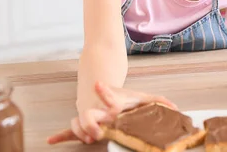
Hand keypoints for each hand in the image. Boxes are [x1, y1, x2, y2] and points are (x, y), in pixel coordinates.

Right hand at [46, 81, 176, 144]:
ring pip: (77, 122)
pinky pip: (69, 129)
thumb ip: (157, 101)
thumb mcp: (141, 97)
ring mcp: (88, 115)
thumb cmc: (123, 97)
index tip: (99, 86)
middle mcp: (98, 109)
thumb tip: (175, 107)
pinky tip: (51, 141)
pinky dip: (61, 135)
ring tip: (84, 138)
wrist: (100, 85)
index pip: (109, 97)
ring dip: (78, 131)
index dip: (105, 92)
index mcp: (113, 103)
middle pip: (89, 115)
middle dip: (90, 123)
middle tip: (96, 132)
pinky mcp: (81, 122)